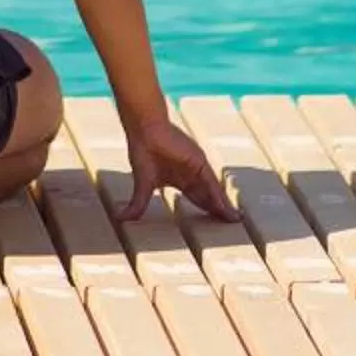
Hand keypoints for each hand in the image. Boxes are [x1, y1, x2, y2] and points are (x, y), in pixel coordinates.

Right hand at [119, 111, 234, 223]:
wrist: (144, 130)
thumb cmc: (142, 152)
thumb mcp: (142, 185)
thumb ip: (138, 204)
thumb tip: (121, 218)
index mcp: (181, 179)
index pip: (198, 199)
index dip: (207, 211)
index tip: (215, 226)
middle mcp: (192, 174)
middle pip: (209, 197)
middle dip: (219, 211)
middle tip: (231, 225)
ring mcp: (197, 167)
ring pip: (213, 191)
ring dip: (222, 206)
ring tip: (233, 220)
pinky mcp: (199, 162)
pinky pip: (211, 183)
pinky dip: (218, 197)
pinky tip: (225, 210)